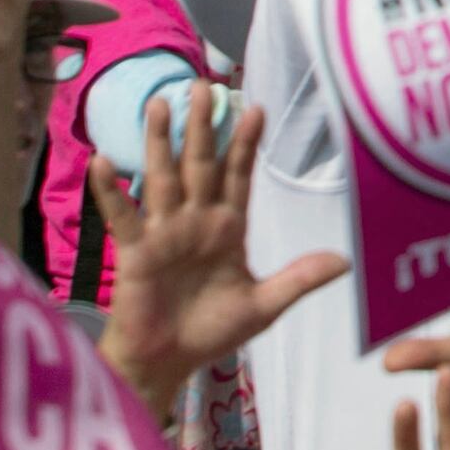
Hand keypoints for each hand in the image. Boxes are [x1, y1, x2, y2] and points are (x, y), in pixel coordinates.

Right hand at [93, 89, 352, 413]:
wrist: (168, 364)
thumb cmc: (211, 333)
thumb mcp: (262, 306)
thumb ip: (298, 279)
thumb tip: (345, 261)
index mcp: (227, 229)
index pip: (238, 176)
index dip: (245, 144)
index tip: (255, 108)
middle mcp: (195, 221)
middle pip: (200, 164)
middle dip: (203, 126)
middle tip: (203, 85)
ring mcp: (164, 233)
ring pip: (162, 177)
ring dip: (160, 142)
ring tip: (160, 104)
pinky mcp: (135, 251)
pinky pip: (123, 215)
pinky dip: (111, 190)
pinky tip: (103, 161)